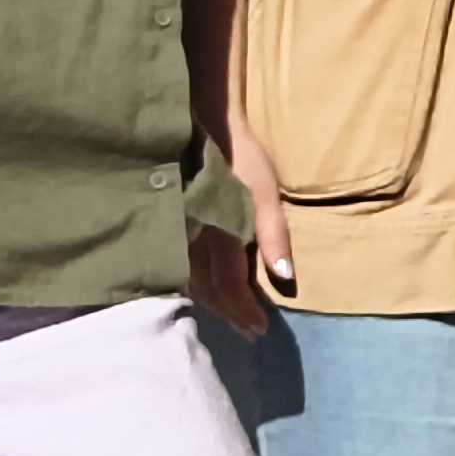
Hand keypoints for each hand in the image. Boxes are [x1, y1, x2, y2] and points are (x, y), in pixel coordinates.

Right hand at [193, 113, 278, 334]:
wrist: (201, 123)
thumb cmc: (240, 156)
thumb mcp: (264, 191)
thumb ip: (273, 233)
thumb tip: (285, 277)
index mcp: (218, 235)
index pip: (229, 287)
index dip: (243, 311)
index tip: (258, 330)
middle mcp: (192, 241)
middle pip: (207, 291)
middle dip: (228, 313)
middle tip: (248, 331)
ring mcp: (176, 234)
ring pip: (188, 282)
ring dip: (210, 302)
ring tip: (229, 316)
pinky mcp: (169, 226)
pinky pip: (176, 266)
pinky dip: (191, 284)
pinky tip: (200, 288)